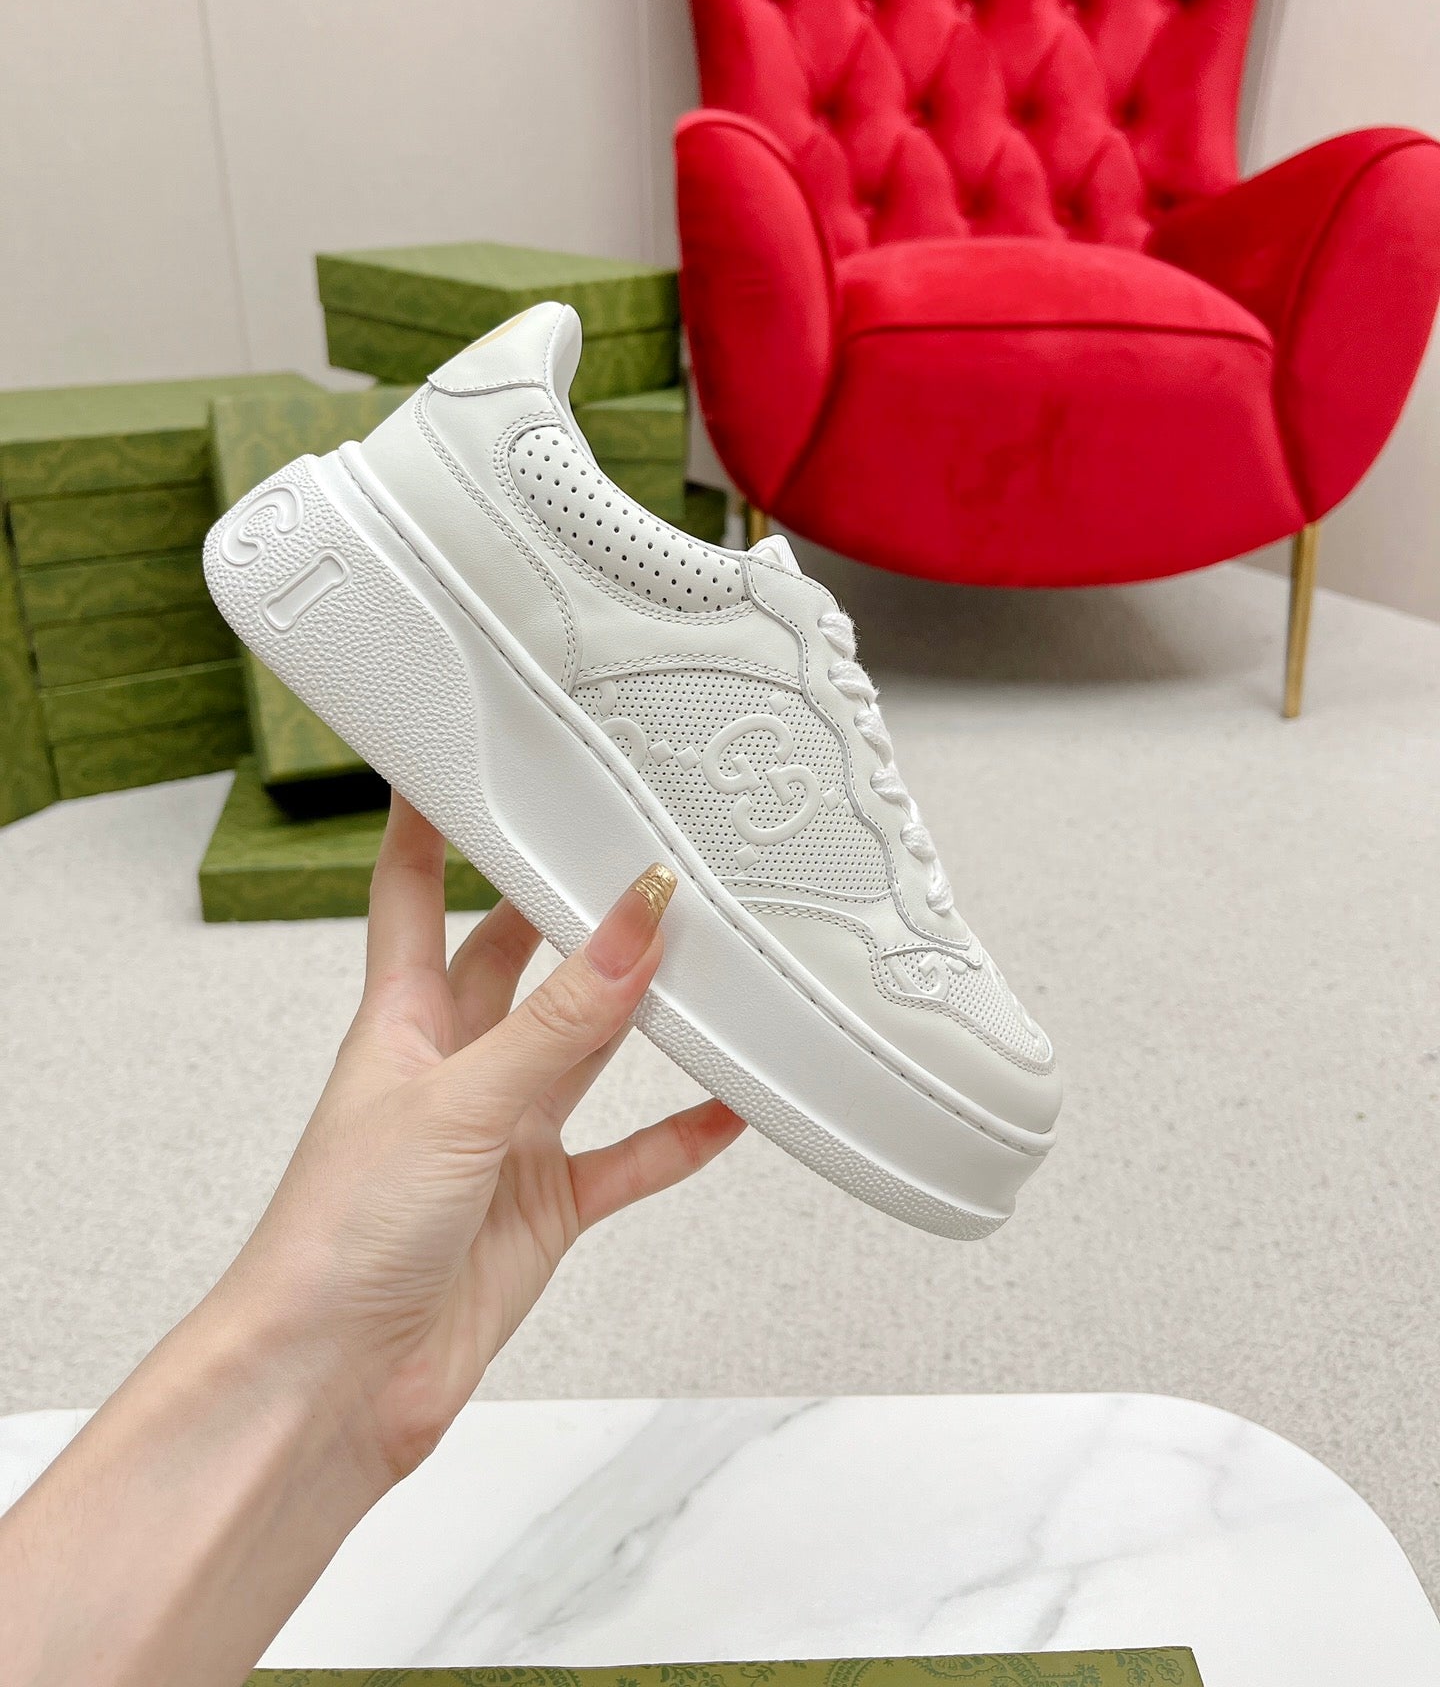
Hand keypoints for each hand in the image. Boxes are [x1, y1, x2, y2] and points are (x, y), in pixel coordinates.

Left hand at [216, 794, 744, 1488]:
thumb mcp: (458, 1103)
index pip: (414, 893)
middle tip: (626, 844)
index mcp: (402, 1021)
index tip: (456, 754)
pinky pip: (627, 1158)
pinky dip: (680, 1134)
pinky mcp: (542, 1207)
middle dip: (564, 905)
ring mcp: (501, 1137)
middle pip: (515, 958)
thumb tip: (634, 921)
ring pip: (584, 1050)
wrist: (331, 1384)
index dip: (430, 822)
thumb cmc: (338, 1238)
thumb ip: (559, 1019)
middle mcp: (454, 1067)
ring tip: (707, 957)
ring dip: (638, 1011)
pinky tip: (732, 1105)